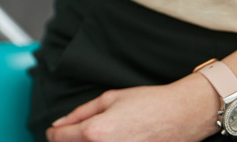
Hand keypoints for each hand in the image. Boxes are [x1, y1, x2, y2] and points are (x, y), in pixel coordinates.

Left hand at [46, 75, 219, 141]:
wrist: (183, 116)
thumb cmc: (148, 103)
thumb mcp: (109, 99)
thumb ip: (80, 112)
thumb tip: (60, 123)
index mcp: (95, 132)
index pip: (59, 138)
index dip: (53, 132)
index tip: (56, 129)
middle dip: (69, 141)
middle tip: (74, 133)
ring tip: (96, 135)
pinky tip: (110, 139)